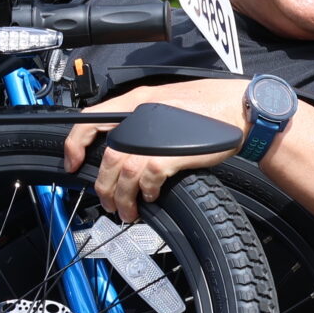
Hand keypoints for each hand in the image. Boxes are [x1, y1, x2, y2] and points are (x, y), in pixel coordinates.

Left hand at [63, 79, 248, 220]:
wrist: (241, 108)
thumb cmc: (207, 108)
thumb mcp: (165, 102)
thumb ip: (141, 118)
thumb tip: (121, 144)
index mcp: (136, 100)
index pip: (90, 119)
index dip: (74, 144)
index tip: (72, 164)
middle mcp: (141, 115)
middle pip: (108, 157)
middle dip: (103, 186)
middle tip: (108, 203)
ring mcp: (156, 134)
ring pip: (124, 172)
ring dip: (122, 198)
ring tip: (127, 212)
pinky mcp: (173, 152)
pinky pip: (148, 178)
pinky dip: (146, 192)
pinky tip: (150, 198)